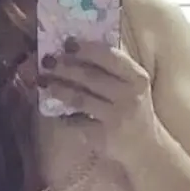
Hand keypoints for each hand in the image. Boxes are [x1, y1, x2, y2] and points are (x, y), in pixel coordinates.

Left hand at [38, 37, 155, 163]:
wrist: (146, 148)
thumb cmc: (133, 109)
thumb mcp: (132, 86)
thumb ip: (112, 68)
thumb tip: (75, 48)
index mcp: (137, 78)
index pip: (110, 57)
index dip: (86, 48)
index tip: (67, 42)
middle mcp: (129, 96)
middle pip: (90, 76)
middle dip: (65, 66)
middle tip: (47, 60)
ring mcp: (116, 117)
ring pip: (80, 98)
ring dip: (58, 88)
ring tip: (43, 81)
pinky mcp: (103, 136)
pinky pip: (77, 121)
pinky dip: (63, 115)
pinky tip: (53, 109)